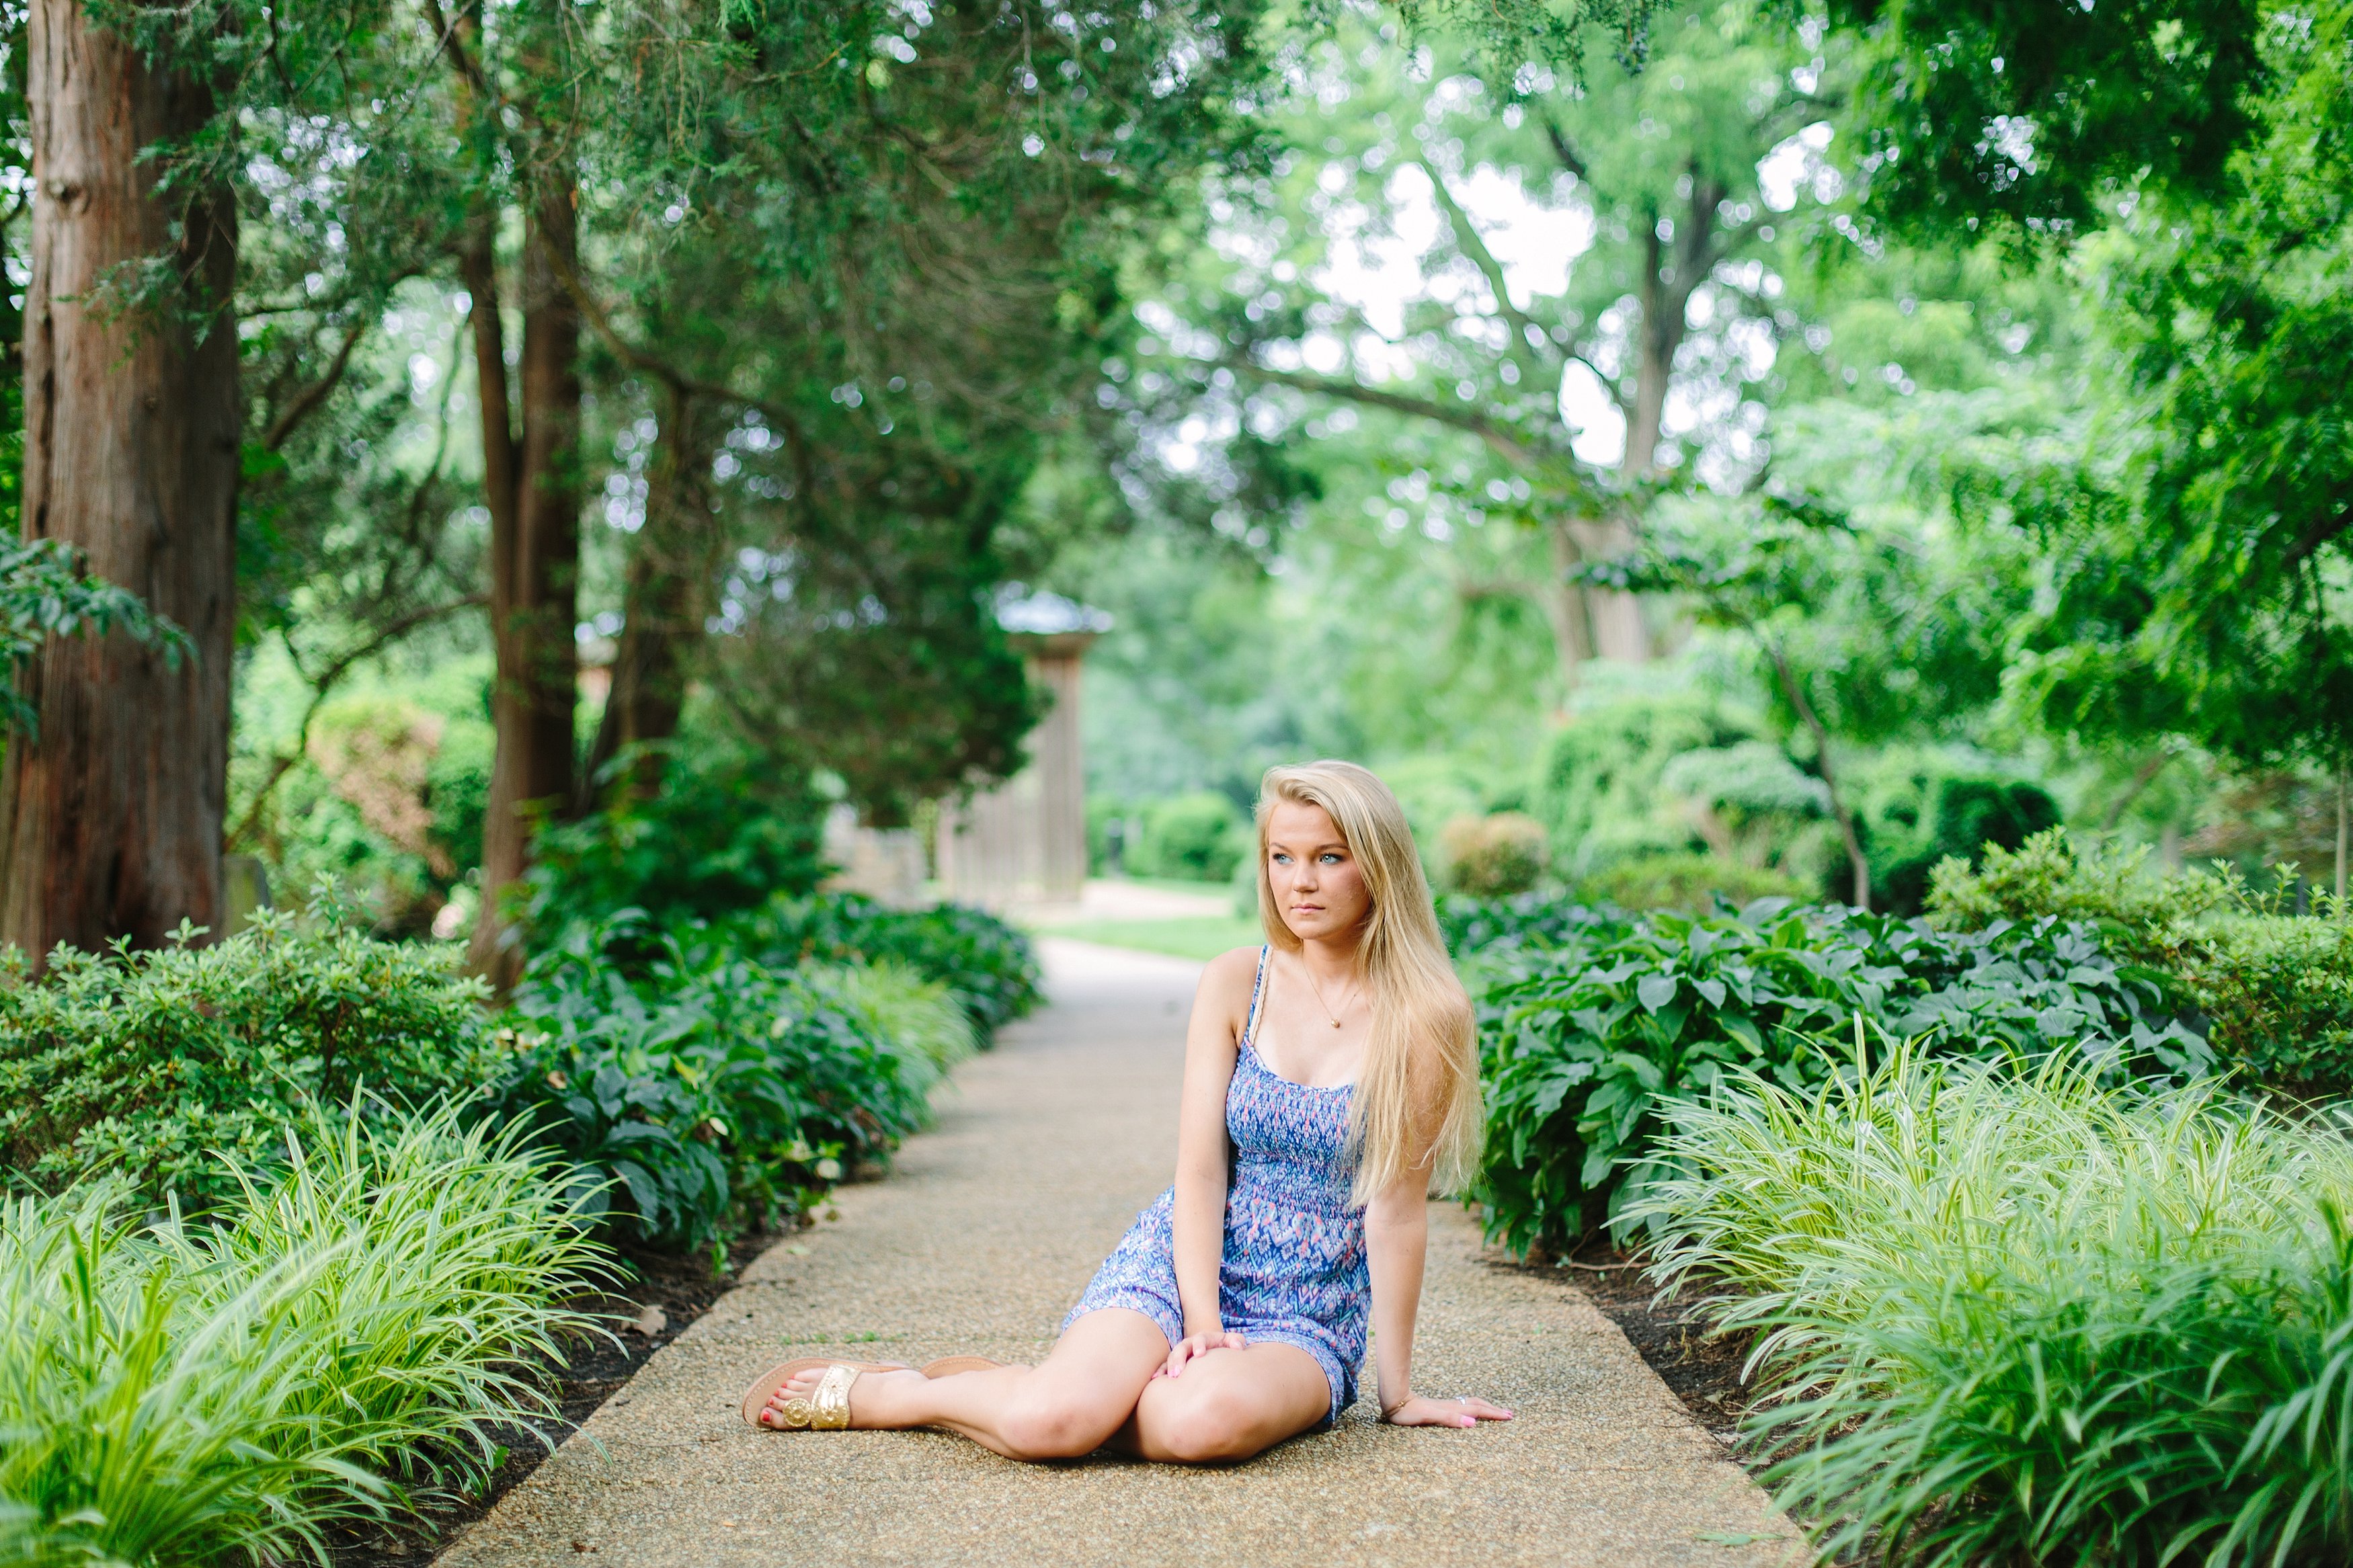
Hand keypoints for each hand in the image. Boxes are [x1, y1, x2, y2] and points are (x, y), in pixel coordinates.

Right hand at [1154, 1328, 1247, 1378]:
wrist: (1211, 1347)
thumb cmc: (1223, 1346)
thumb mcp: (1231, 1340)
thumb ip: (1236, 1341)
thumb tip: (1239, 1347)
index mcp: (1202, 1339)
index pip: (1200, 1340)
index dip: (1199, 1345)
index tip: (1199, 1354)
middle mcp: (1189, 1344)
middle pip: (1181, 1349)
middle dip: (1179, 1359)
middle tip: (1178, 1373)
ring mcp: (1181, 1354)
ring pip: (1171, 1358)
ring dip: (1169, 1367)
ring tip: (1170, 1378)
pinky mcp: (1176, 1363)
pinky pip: (1164, 1366)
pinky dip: (1159, 1372)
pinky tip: (1155, 1380)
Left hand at [1379, 1393, 1513, 1427]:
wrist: (1394, 1401)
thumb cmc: (1410, 1412)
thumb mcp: (1430, 1417)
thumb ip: (1450, 1418)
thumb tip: (1472, 1423)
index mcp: (1452, 1408)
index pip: (1478, 1410)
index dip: (1493, 1413)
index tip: (1509, 1416)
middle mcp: (1451, 1405)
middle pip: (1477, 1405)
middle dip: (1494, 1410)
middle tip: (1510, 1414)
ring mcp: (1446, 1405)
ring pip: (1471, 1404)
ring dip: (1485, 1408)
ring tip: (1496, 1411)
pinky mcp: (1439, 1407)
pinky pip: (1462, 1406)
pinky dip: (1473, 1408)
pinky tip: (1471, 1411)